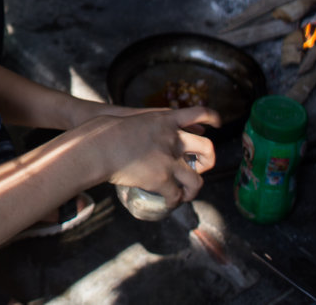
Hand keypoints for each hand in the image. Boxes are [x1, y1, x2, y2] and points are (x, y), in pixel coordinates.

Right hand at [94, 106, 220, 206]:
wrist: (97, 146)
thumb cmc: (106, 131)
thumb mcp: (133, 118)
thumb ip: (148, 124)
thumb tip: (150, 130)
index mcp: (166, 119)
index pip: (199, 113)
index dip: (212, 118)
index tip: (218, 124)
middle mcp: (173, 138)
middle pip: (207, 148)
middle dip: (209, 160)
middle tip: (202, 167)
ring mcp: (169, 160)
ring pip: (196, 180)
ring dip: (193, 190)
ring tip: (186, 194)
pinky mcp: (162, 179)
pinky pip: (176, 195)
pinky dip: (174, 201)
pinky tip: (169, 202)